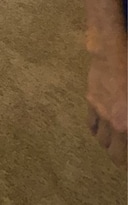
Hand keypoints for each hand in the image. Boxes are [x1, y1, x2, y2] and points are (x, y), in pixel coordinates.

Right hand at [86, 51, 126, 167]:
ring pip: (101, 139)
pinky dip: (96, 129)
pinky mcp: (90, 102)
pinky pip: (91, 124)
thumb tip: (127, 125)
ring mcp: (100, 113)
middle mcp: (115, 124)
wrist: (112, 54)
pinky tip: (102, 126)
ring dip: (108, 143)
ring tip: (115, 140)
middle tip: (124, 156)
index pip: (126, 153)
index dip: (126, 160)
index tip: (127, 160)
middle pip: (113, 152)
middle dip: (119, 158)